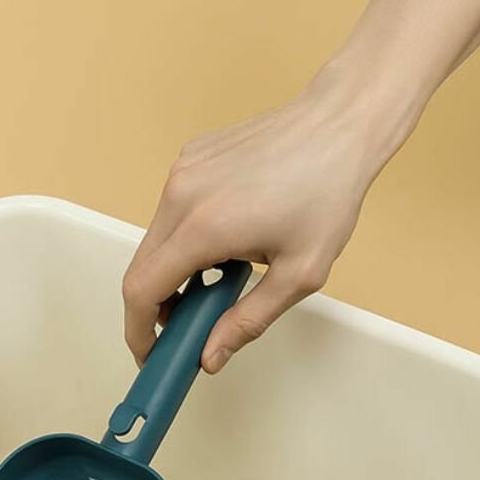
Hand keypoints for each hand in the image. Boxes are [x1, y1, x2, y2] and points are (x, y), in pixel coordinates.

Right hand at [122, 77, 386, 372]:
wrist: (339, 122)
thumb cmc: (328, 191)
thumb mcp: (299, 274)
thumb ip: (248, 321)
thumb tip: (209, 357)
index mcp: (203, 227)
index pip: (142, 291)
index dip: (139, 332)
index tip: (151, 354)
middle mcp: (181, 195)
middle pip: (141, 270)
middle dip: (153, 309)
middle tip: (185, 331)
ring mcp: (180, 173)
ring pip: (154, 243)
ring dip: (172, 274)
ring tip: (214, 285)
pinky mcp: (188, 161)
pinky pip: (170, 214)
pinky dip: (183, 242)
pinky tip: (224, 246)